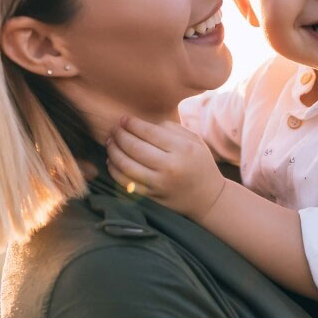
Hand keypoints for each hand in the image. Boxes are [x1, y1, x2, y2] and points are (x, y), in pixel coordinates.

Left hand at [106, 115, 225, 219]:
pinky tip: (111, 161)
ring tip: (110, 142)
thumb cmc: (199, 164)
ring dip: (113, 151)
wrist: (208, 198)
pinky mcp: (151, 197)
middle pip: (134, 147)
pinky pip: (126, 183)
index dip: (132, 124)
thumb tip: (142, 124)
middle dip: (119, 135)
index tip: (124, 119)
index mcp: (183, 149)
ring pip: (126, 165)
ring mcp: (159, 184)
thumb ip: (171, 128)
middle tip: (114, 129)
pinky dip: (114, 171)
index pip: (149, 132)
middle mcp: (170, 167)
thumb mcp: (194, 141)